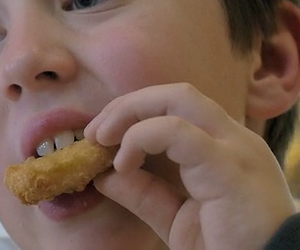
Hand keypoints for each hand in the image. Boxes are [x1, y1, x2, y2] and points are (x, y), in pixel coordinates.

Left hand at [83, 83, 296, 249]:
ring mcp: (234, 149)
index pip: (175, 107)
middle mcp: (233, 139)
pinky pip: (177, 132)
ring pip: (176, 99)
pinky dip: (140, 138)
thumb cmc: (230, 248)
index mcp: (223, 147)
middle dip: (127, 105)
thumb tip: (103, 174)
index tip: (100, 137)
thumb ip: (143, 192)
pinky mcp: (229, 166)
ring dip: (129, 112)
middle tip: (95, 132)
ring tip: (101, 140)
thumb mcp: (176, 218)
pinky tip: (123, 163)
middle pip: (174, 93)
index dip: (133, 113)